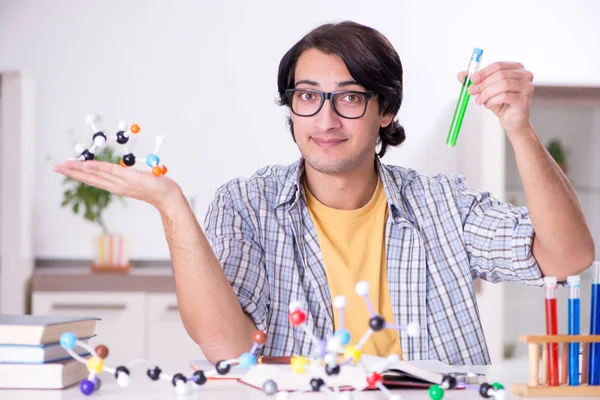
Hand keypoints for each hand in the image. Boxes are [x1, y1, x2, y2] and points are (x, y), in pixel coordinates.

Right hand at [54, 160, 182, 210]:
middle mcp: (116, 186)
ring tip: (64, 165)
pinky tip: (85, 164)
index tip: (65, 169)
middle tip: (55, 167)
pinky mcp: (129, 178)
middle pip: (90, 178)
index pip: (94, 179)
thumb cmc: (156, 187)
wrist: (168, 196)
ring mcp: (121, 183)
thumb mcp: (138, 180)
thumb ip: (128, 177)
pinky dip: (96, 167)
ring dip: (79, 170)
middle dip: (72, 173)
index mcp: (116, 186)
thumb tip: (122, 171)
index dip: (78, 175)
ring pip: (96, 175)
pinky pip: (109, 171)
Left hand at [458, 62, 534, 133]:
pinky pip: (505, 96)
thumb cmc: (502, 104)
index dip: (483, 72)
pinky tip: (488, 104)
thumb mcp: (486, 90)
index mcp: (517, 68)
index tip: (472, 79)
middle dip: (483, 83)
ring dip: (487, 93)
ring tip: (479, 100)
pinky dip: (493, 100)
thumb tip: (461, 75)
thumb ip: (475, 82)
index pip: (498, 65)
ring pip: (502, 85)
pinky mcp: (524, 99)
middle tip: (472, 91)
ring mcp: (527, 86)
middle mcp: (525, 75)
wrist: (512, 121)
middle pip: (500, 74)